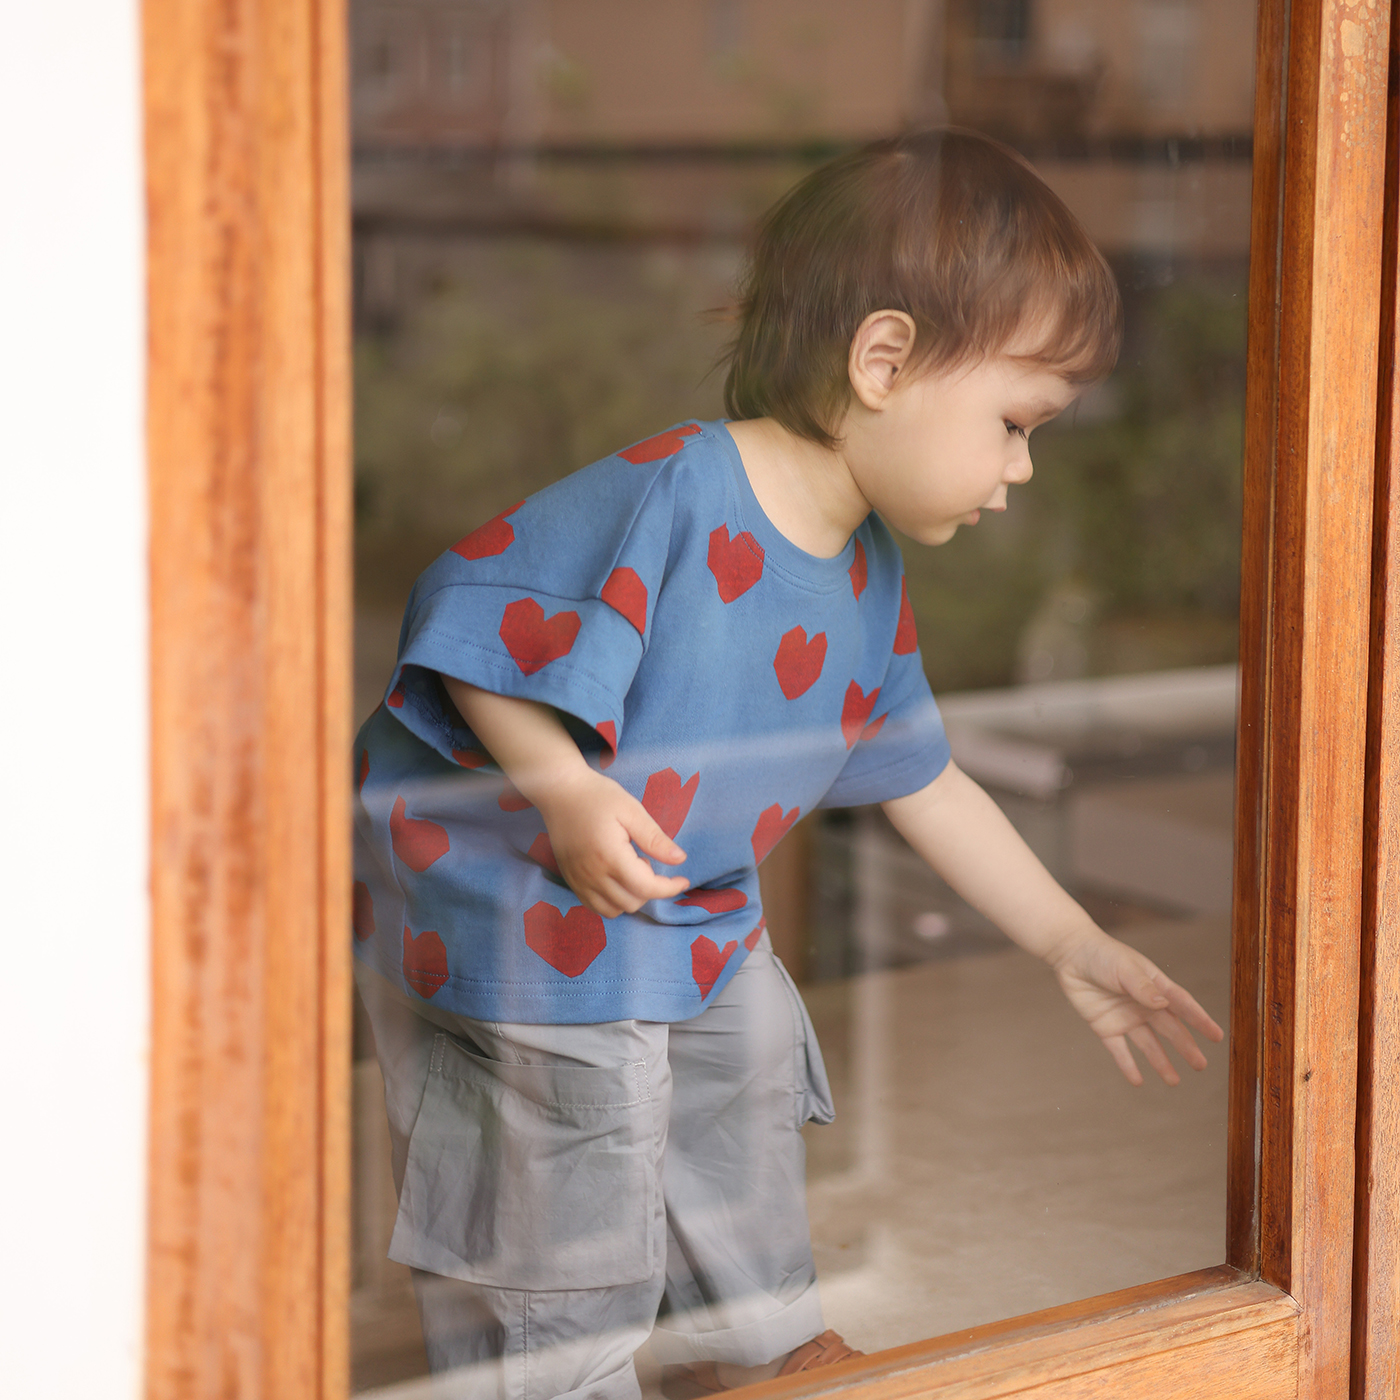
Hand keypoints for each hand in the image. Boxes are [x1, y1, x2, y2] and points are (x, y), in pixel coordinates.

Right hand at [535, 767, 688, 917]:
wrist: (559, 792)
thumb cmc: (598, 796)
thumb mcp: (632, 811)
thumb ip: (655, 839)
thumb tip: (680, 860)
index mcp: (610, 857)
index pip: (646, 888)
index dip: (669, 888)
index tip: (683, 880)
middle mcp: (592, 875)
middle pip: (632, 902)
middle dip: (649, 889)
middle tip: (645, 860)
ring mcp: (578, 881)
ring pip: (614, 910)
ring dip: (631, 897)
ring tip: (629, 869)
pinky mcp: (570, 881)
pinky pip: (595, 906)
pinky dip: (612, 901)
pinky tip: (616, 879)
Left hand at [1050, 928, 1224, 1085]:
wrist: (1070, 954)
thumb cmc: (1102, 954)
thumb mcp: (1125, 968)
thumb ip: (1142, 987)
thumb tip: (1163, 1004)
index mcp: (1155, 986)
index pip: (1183, 1006)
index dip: (1200, 1020)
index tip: (1217, 1036)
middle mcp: (1144, 1005)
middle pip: (1169, 1030)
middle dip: (1185, 1047)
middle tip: (1200, 1065)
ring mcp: (1126, 1017)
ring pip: (1148, 1045)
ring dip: (1161, 1062)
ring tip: (1174, 1081)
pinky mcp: (1106, 1026)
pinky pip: (1119, 1050)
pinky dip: (1128, 1066)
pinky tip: (1137, 1081)